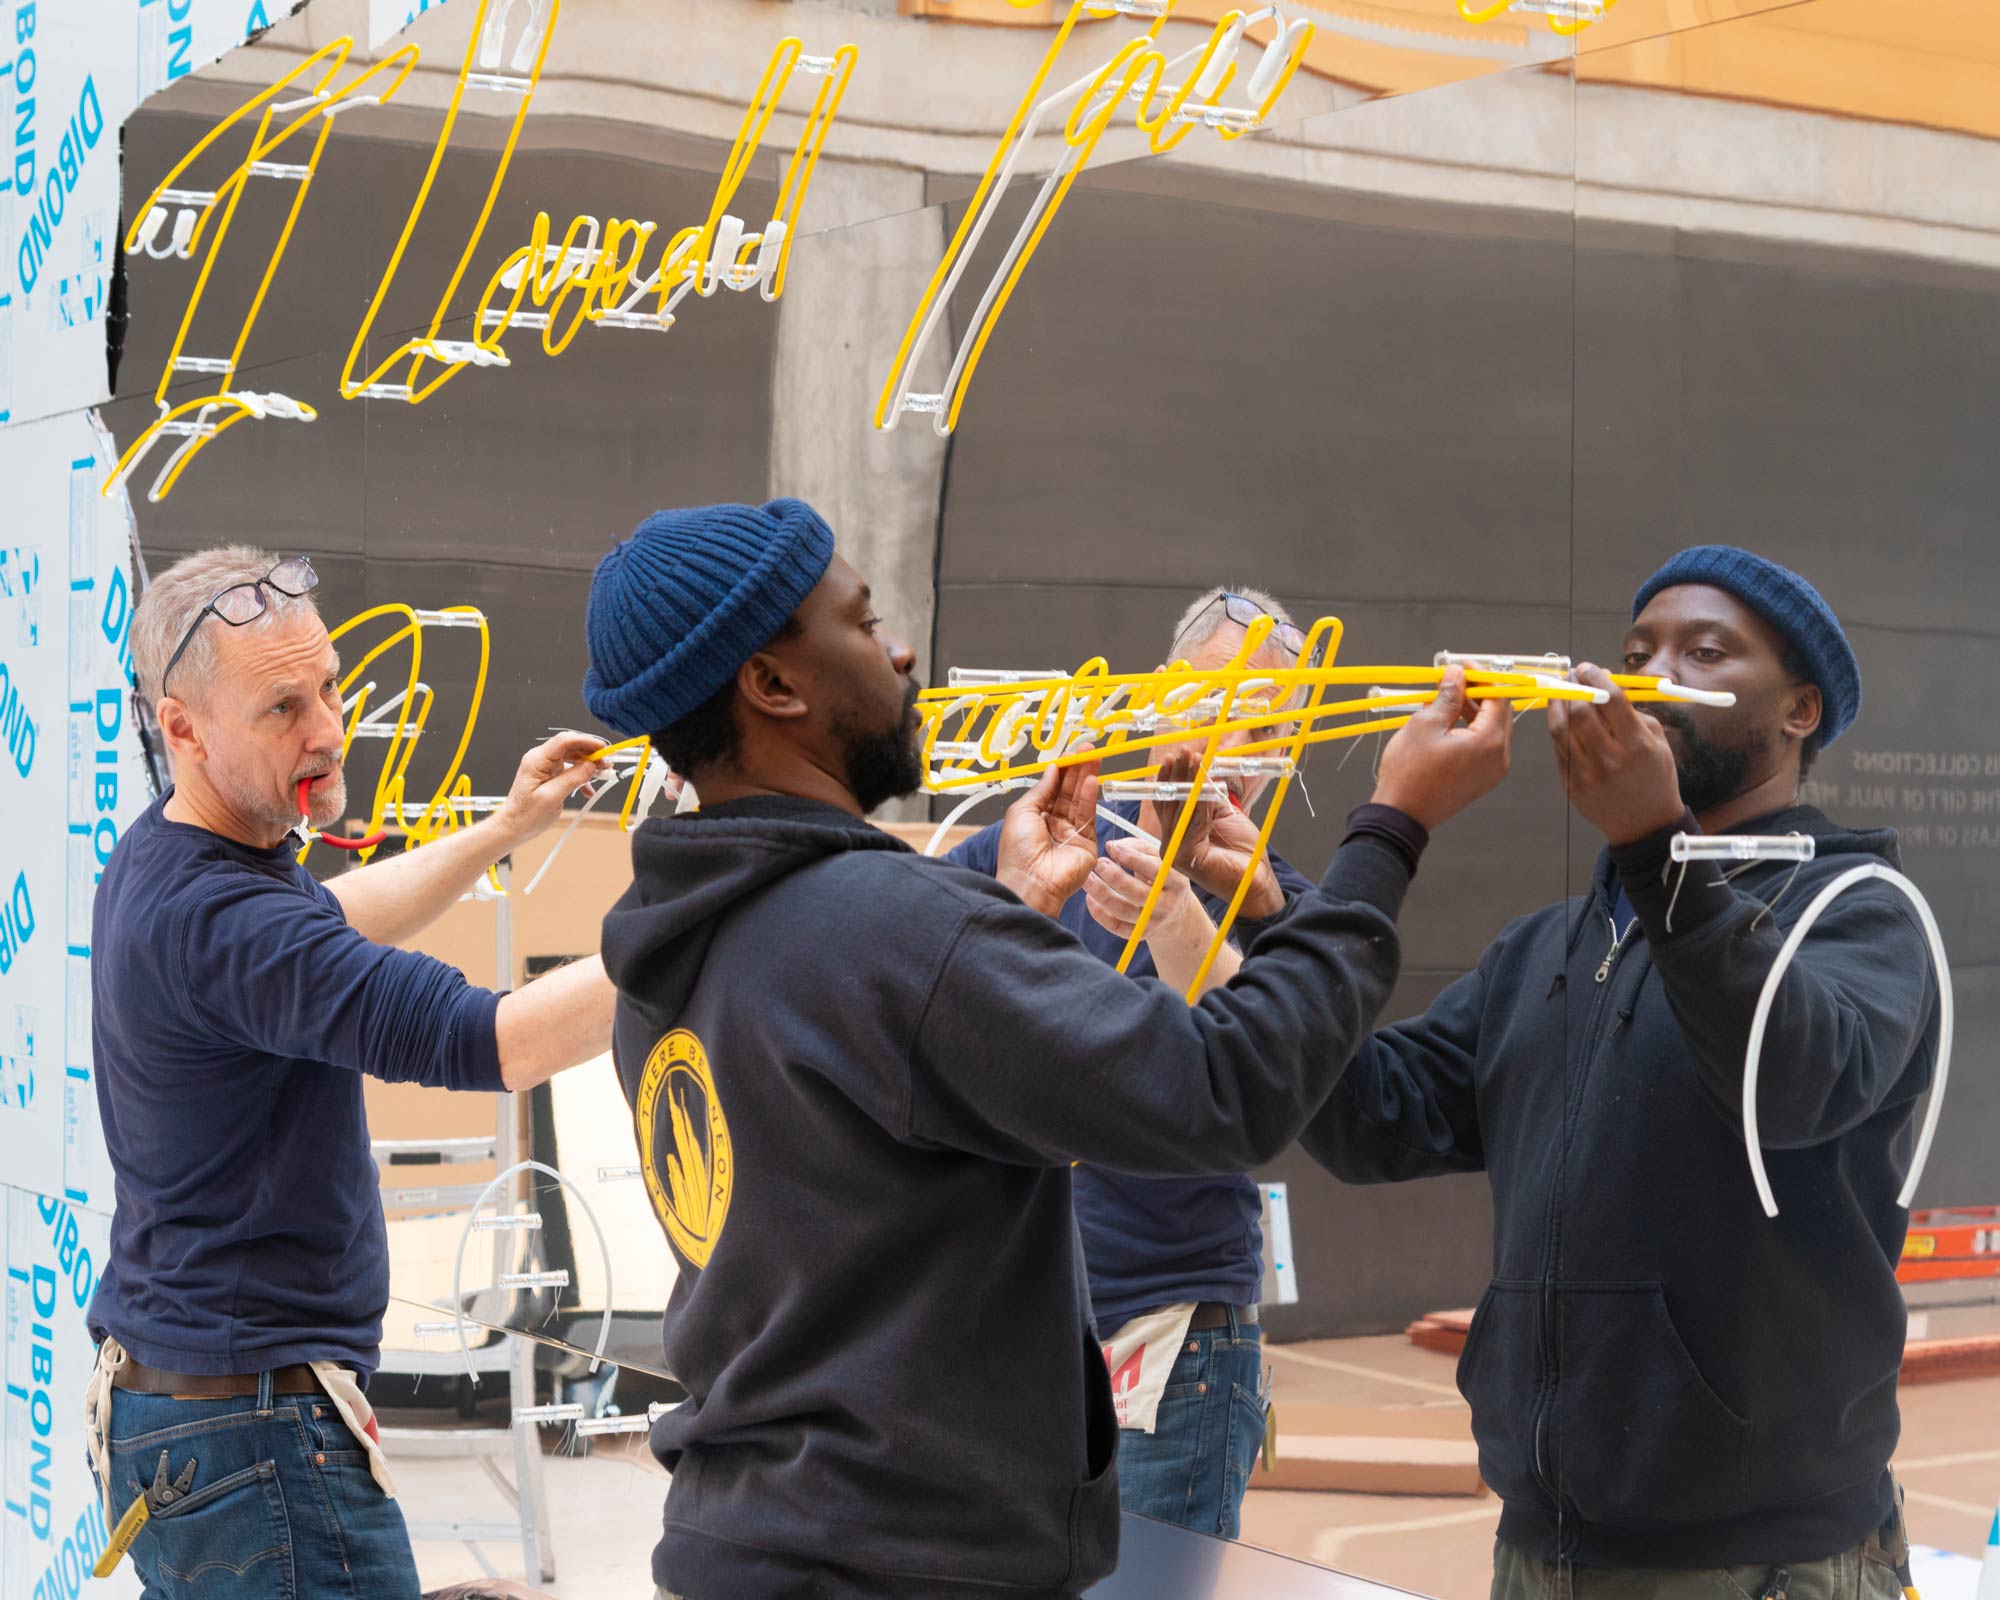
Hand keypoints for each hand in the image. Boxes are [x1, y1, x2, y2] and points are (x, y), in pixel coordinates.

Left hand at [493, 732, 609, 846]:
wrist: (514, 826)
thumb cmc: (526, 815)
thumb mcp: (552, 797)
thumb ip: (573, 779)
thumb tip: (591, 766)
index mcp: (537, 760)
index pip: (565, 741)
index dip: (586, 741)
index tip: (603, 748)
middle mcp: (540, 759)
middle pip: (570, 746)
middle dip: (591, 753)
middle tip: (607, 763)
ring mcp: (545, 766)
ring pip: (572, 756)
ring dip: (589, 764)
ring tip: (602, 774)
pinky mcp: (549, 774)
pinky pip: (569, 768)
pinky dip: (582, 776)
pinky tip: (589, 789)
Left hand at [996, 754, 1101, 916]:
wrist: (1030, 881)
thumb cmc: (1018, 851)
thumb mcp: (1022, 810)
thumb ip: (1041, 789)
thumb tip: (1052, 770)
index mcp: (1035, 817)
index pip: (1052, 788)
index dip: (1062, 770)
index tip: (1071, 754)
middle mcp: (1054, 824)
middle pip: (1069, 792)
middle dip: (1078, 770)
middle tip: (1088, 751)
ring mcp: (1071, 833)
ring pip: (1080, 801)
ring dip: (1086, 779)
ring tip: (1093, 759)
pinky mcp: (1087, 843)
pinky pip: (1089, 816)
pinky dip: (1090, 798)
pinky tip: (1092, 781)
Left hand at [1084, 835, 1205, 943]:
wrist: (1175, 911)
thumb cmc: (1161, 876)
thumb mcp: (1158, 859)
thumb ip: (1137, 847)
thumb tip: (1111, 846)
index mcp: (1177, 882)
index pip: (1155, 870)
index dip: (1132, 858)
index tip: (1113, 848)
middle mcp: (1167, 904)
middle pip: (1136, 892)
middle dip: (1113, 876)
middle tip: (1098, 863)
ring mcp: (1153, 922)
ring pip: (1121, 910)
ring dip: (1100, 892)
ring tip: (1088, 878)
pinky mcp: (1140, 934)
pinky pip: (1115, 926)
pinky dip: (1099, 912)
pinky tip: (1090, 897)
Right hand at [1135, 751, 1278, 913]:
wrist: (1256, 880)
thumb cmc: (1242, 851)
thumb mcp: (1223, 815)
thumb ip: (1208, 798)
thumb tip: (1202, 771)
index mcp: (1177, 835)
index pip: (1168, 801)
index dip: (1171, 777)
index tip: (1177, 755)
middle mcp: (1170, 843)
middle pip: (1169, 802)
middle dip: (1178, 774)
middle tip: (1184, 751)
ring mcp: (1174, 851)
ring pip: (1179, 809)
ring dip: (1187, 781)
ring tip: (1193, 759)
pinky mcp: (1184, 857)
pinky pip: (1191, 822)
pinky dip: (1199, 801)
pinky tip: (1204, 783)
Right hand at [1371, 667, 1513, 829]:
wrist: (1402, 815)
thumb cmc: (1409, 772)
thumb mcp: (1425, 724)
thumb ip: (1447, 696)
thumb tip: (1457, 674)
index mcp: (1489, 742)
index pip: (1498, 697)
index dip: (1482, 677)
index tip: (1461, 666)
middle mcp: (1499, 757)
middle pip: (1499, 712)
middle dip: (1479, 691)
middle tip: (1453, 679)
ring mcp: (1492, 771)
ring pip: (1492, 728)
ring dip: (1473, 709)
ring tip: (1444, 698)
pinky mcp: (1481, 779)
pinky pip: (1484, 745)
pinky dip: (1471, 728)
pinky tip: (1448, 720)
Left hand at [1548, 664, 1684, 844]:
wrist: (1645, 824)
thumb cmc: (1655, 777)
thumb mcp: (1657, 741)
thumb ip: (1632, 710)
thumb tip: (1604, 681)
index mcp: (1637, 745)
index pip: (1610, 699)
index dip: (1596, 677)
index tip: (1588, 667)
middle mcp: (1610, 759)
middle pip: (1580, 711)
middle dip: (1573, 687)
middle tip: (1571, 675)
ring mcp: (1587, 774)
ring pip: (1560, 729)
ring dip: (1557, 704)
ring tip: (1560, 691)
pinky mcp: (1571, 784)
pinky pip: (1559, 749)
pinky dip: (1558, 728)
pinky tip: (1561, 716)